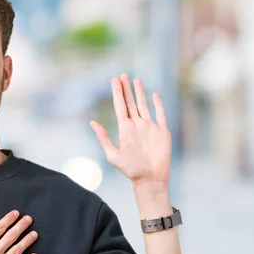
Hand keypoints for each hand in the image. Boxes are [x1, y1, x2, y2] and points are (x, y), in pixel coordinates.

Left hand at [90, 73, 171, 189]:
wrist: (150, 179)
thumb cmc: (131, 170)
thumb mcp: (113, 155)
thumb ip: (103, 138)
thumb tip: (92, 122)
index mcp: (125, 129)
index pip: (120, 106)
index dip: (117, 93)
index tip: (114, 79)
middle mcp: (137, 126)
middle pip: (131, 103)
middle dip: (126, 89)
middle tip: (123, 74)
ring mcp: (150, 128)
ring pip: (144, 105)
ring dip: (140, 93)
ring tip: (136, 80)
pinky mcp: (162, 131)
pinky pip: (160, 114)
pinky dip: (158, 104)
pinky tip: (155, 95)